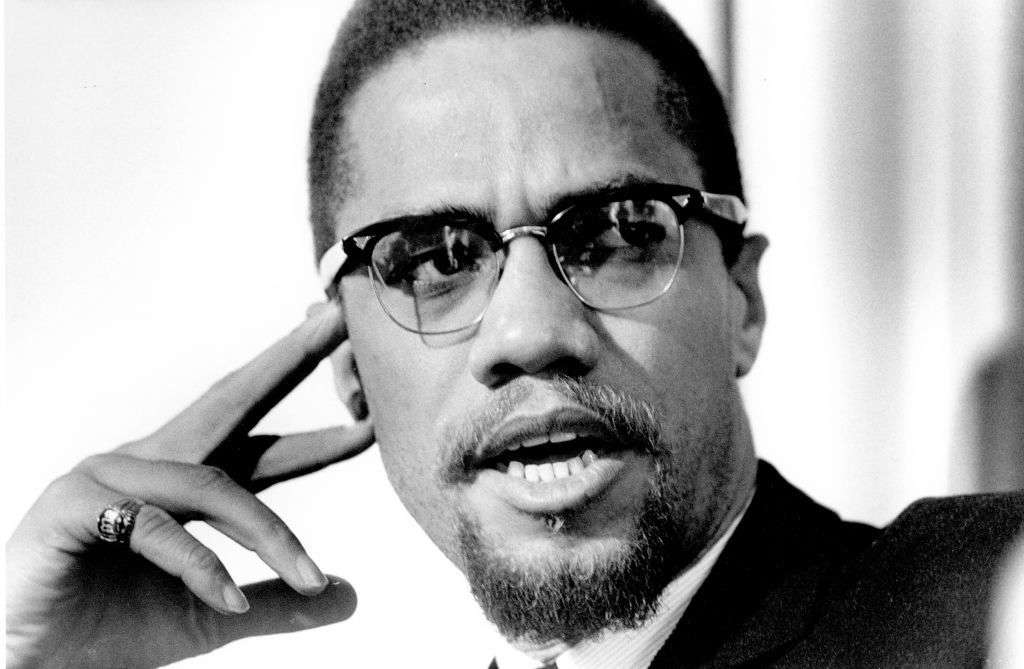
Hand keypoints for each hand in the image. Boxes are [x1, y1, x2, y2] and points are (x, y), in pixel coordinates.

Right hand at [6, 301, 373, 668]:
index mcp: (183, 482)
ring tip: (305, 576)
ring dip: (267, 531)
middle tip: (339, 321)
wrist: (30, 666)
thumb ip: (278, 602)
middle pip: (233, 401)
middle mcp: (151, 463)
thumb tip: (348, 594)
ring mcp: (110, 476)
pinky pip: (155, 526)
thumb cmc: (107, 630)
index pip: (264, 446)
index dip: (321, 436)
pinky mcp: (75, 505)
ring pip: (212, 484)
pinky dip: (200, 565)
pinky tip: (228, 600)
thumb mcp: (212, 615)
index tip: (374, 419)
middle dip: (289, 360)